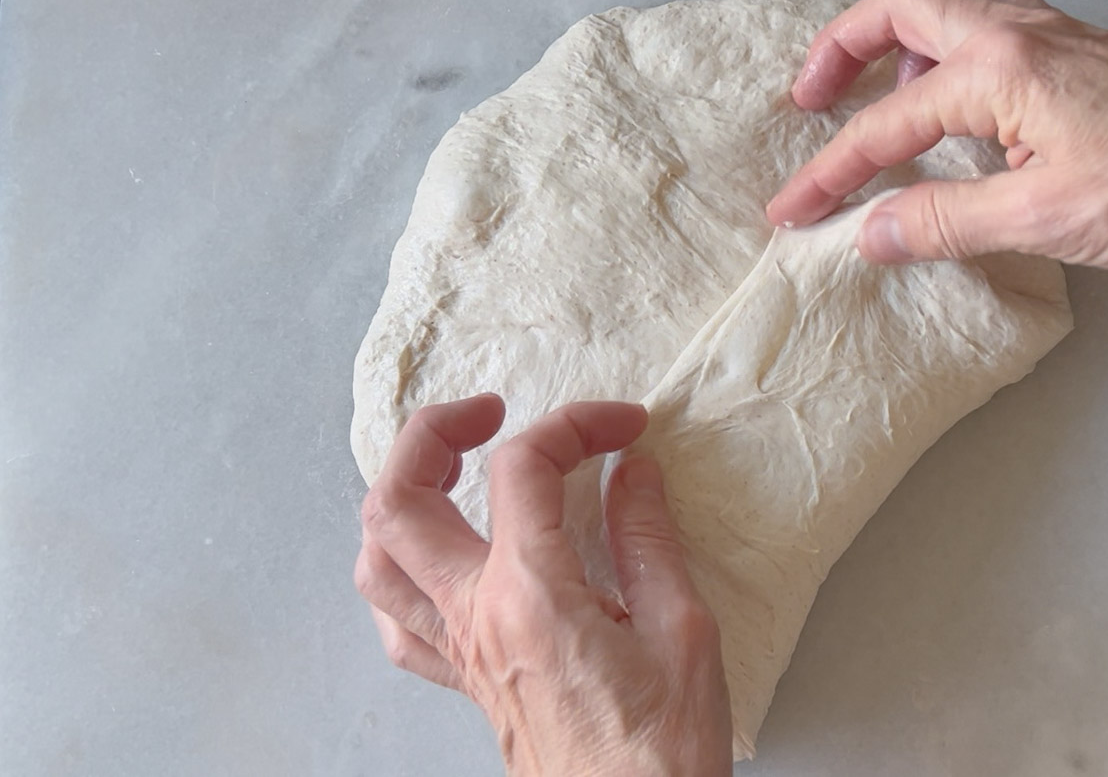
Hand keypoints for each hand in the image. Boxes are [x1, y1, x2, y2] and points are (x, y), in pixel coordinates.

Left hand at [354, 394, 731, 775]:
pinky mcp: (466, 683)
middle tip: (491, 413)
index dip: (576, 425)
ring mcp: (460, 653)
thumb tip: (632, 472)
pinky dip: (404, 572)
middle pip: (399, 499)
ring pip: (376, 558)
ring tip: (451, 472)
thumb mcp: (683, 631)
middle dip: (434, 433)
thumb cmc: (662, 754)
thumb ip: (647, 539)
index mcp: (531, 596)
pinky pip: (399, 623)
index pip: (524, 468)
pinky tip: (444, 560)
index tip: (622, 427)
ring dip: (401, 496)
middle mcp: (476, 619)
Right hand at [766, 0, 1107, 266]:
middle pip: (903, 5)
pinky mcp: (1085, 49)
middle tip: (811, 99)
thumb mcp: (1043, 220)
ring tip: (886, 92)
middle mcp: (1022, 31)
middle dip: (842, 48)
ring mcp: (1057, 32)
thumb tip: (868, 233)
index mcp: (1001, 69)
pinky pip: (1000, 15)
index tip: (792, 210)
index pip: (887, 124)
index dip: (831, 173)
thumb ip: (945, 221)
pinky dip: (959, 42)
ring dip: (903, 33)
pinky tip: (969, 99)